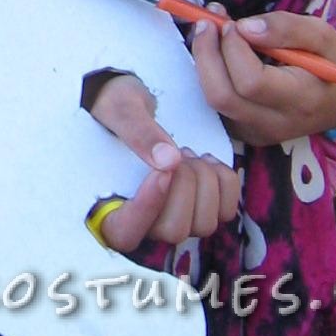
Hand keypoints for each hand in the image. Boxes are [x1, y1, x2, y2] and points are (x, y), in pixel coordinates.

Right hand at [86, 69, 241, 252]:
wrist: (136, 103)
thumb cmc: (118, 105)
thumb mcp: (121, 108)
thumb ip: (139, 132)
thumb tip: (169, 161)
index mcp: (108, 207)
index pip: (125, 233)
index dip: (146, 209)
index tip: (160, 173)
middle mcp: (145, 223)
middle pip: (173, 231)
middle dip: (185, 188)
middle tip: (177, 152)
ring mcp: (177, 219)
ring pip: (204, 225)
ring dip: (205, 183)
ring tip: (187, 153)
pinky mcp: (203, 208)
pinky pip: (226, 211)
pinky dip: (225, 182)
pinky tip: (207, 160)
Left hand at [191, 10, 335, 146]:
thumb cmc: (332, 61)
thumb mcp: (322, 34)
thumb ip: (286, 27)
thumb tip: (244, 27)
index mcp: (301, 101)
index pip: (251, 82)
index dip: (233, 48)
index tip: (232, 23)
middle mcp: (275, 124)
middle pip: (221, 97)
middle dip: (205, 54)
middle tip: (207, 22)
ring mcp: (256, 133)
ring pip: (211, 102)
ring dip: (202, 62)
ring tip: (210, 30)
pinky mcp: (243, 132)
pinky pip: (213, 105)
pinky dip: (208, 74)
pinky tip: (217, 51)